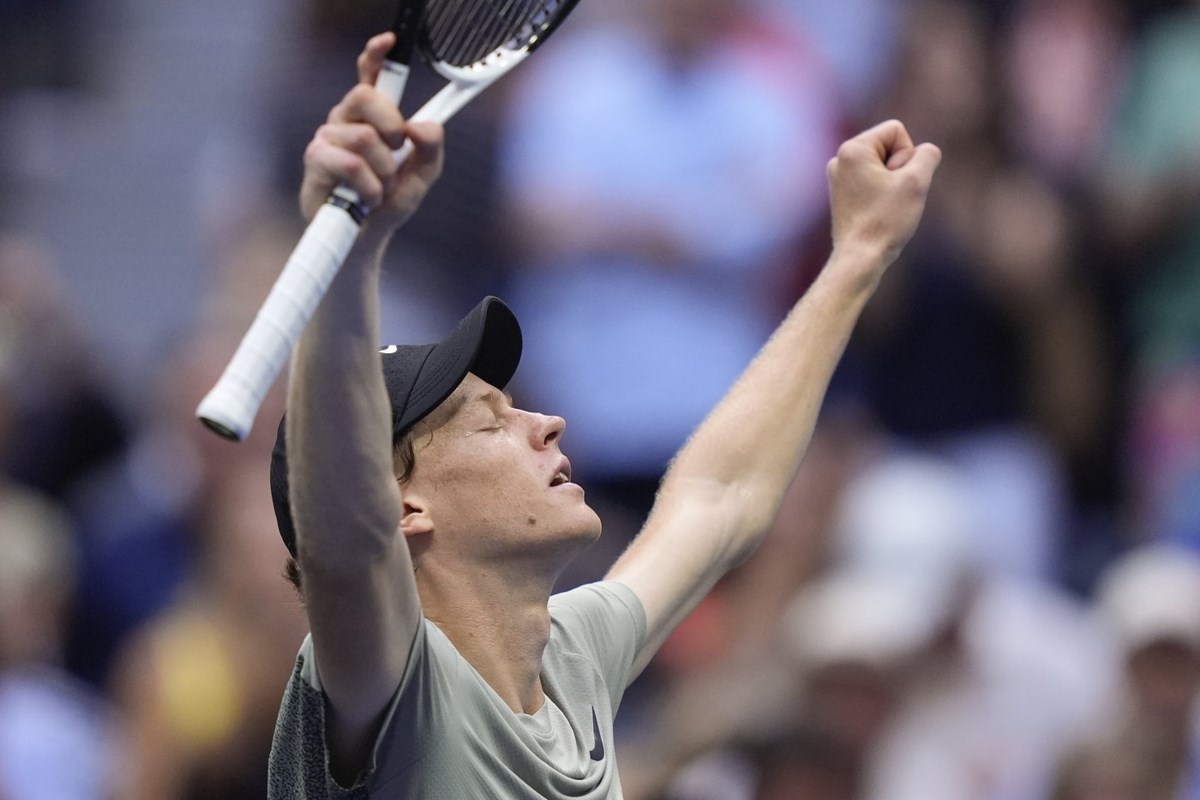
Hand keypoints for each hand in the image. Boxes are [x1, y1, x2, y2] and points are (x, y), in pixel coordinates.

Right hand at [299, 33, 444, 236]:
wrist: (366, 240)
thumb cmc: (388, 203)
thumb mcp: (423, 175)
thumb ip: (431, 147)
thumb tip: (420, 127)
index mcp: (371, 117)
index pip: (370, 76)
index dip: (376, 55)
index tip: (390, 40)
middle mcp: (346, 120)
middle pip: (366, 95)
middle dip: (391, 125)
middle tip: (397, 152)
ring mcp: (327, 137)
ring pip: (363, 136)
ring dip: (382, 171)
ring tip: (379, 190)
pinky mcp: (315, 160)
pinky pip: (349, 162)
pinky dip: (368, 187)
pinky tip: (366, 200)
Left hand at [826, 120, 940, 274]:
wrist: (859, 259)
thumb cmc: (885, 221)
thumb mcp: (917, 181)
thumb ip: (928, 155)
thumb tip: (924, 152)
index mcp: (852, 149)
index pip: (896, 130)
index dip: (907, 154)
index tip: (897, 182)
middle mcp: (839, 159)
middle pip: (889, 147)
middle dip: (900, 169)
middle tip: (891, 197)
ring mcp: (838, 178)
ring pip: (883, 166)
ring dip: (893, 183)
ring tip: (885, 207)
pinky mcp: (842, 195)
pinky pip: (874, 182)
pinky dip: (883, 194)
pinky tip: (879, 213)